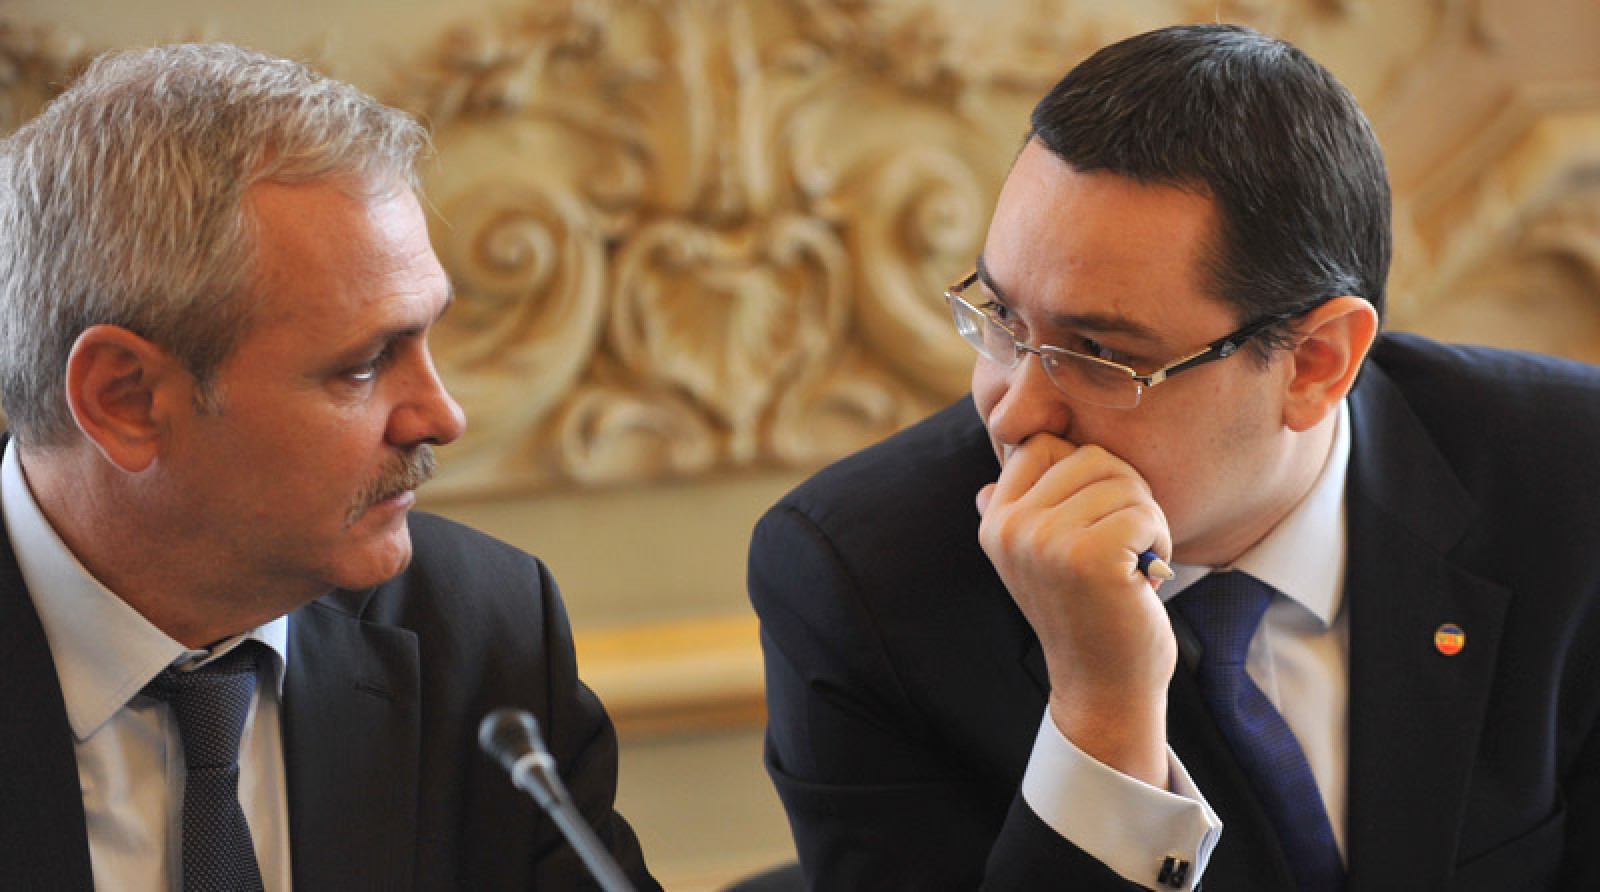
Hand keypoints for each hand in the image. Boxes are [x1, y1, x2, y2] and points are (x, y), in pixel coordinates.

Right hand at [976, 433, 1175, 785]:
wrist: (1104, 687)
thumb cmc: (1086, 614)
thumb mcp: (1037, 560)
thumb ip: (1018, 512)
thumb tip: (992, 471)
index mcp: (995, 521)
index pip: (1043, 443)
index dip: (1084, 469)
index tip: (1096, 514)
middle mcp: (1012, 527)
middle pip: (1090, 455)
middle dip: (1124, 491)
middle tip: (1125, 539)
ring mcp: (1047, 541)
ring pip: (1123, 481)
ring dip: (1146, 517)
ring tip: (1134, 558)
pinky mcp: (1090, 557)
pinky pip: (1144, 511)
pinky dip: (1160, 539)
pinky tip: (1145, 573)